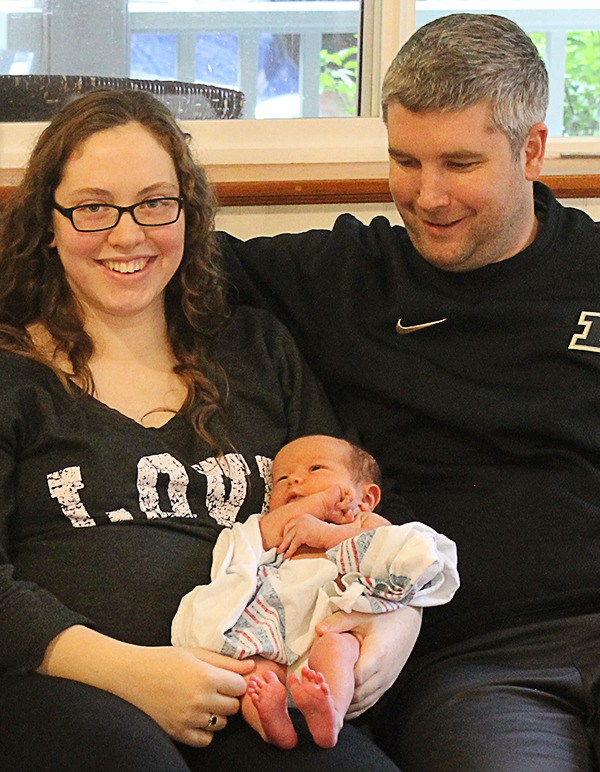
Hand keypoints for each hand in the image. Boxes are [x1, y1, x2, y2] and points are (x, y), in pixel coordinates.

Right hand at [38, 626, 254, 746]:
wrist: (130, 675)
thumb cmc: (163, 660)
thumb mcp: (196, 653)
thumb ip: (226, 661)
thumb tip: (251, 666)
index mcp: (206, 676)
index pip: (240, 686)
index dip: (234, 681)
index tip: (225, 678)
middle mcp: (200, 700)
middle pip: (233, 706)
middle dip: (227, 696)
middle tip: (213, 688)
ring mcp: (189, 719)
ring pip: (222, 723)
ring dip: (216, 713)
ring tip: (201, 700)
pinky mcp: (178, 733)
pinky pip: (205, 739)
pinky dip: (204, 730)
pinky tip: (195, 715)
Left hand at [278, 513, 332, 556]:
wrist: (330, 535)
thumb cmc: (323, 533)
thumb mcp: (311, 526)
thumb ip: (303, 527)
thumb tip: (295, 536)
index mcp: (302, 516)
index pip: (290, 524)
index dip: (286, 532)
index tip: (284, 539)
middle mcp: (299, 519)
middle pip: (287, 530)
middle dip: (283, 539)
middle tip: (281, 547)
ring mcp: (300, 526)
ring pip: (288, 538)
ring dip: (284, 546)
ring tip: (280, 552)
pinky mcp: (301, 535)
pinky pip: (293, 544)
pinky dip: (289, 551)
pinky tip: (287, 555)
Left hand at [315, 606, 421, 717]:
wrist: (409, 618)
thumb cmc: (385, 614)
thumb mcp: (361, 614)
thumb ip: (339, 622)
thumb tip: (318, 630)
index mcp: (377, 655)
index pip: (355, 679)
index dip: (338, 683)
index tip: (320, 680)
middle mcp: (385, 673)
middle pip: (359, 695)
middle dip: (340, 696)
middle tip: (319, 692)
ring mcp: (388, 680)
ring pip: (365, 703)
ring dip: (347, 704)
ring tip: (328, 700)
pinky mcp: (388, 683)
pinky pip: (371, 701)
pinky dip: (357, 706)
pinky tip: (343, 704)